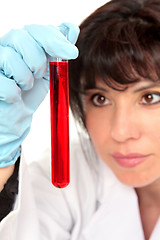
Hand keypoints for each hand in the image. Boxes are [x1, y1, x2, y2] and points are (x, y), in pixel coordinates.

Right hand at [0, 23, 78, 166]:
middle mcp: (5, 46)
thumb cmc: (31, 91)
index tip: (72, 53)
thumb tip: (70, 28)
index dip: (56, 39)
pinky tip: (13, 96)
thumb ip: (57, 51)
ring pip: (11, 58)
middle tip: (37, 75)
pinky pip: (5, 84)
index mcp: (22, 42)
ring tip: (24, 86)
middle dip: (37, 62)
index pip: (37, 29)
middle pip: (22, 37)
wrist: (17, 114)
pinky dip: (14, 94)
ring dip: (25, 79)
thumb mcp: (49, 71)